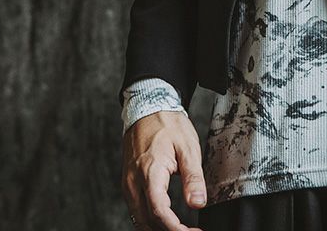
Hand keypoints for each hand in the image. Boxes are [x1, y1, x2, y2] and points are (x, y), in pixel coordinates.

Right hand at [121, 110, 206, 230]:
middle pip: (147, 221)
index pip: (160, 212)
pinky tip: (166, 221)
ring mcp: (128, 185)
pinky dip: (150, 220)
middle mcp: (133, 183)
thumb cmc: (168, 124)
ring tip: (181, 229)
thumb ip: (193, 177)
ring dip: (158, 228)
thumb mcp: (187, 147)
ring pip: (139, 219)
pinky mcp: (128, 184)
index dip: (176, 228)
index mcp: (150, 172)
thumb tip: (198, 203)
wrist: (147, 108)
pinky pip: (136, 210)